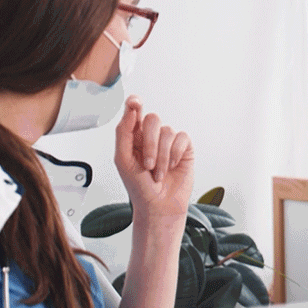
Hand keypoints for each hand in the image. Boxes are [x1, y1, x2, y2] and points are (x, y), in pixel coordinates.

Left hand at [114, 95, 194, 221]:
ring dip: (162, 156)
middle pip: (153, 119)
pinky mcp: (184, 148)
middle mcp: (151, 135)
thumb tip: (130, 111)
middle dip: (149, 143)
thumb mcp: (122, 160)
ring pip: (167, 132)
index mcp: (134, 136)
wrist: (158, 205)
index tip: (135, 102)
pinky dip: (175, 154)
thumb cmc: (138, 186)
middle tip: (147, 164)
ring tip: (158, 173)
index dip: (135, 103)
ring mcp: (169, 141)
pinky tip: (172, 166)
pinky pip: (182, 138)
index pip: (134, 111)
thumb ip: (123, 132)